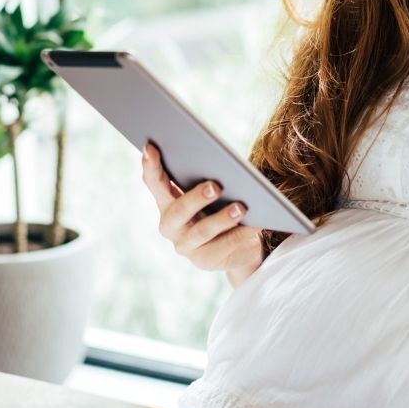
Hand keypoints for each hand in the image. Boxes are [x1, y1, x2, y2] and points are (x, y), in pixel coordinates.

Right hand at [140, 142, 263, 279]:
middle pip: (179, 210)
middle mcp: (170, 225)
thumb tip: (220, 163)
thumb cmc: (221, 207)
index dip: (150, 165)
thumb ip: (205, 178)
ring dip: (223, 218)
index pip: (154, 182)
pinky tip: (258, 222)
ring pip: (203, 231)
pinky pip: (225, 246)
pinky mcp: (205, 261)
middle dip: (196, 197)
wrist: (236, 246)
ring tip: (242, 207)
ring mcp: (186, 246)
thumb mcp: (210, 191)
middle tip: (215, 186)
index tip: (151, 146)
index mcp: (167, 202)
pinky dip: (243, 232)